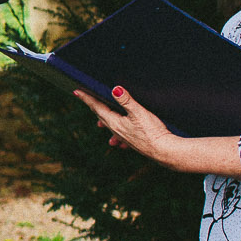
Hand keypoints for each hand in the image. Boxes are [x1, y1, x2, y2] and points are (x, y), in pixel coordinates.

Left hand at [73, 86, 240, 176]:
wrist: (164, 152)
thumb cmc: (152, 132)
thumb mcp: (139, 112)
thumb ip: (127, 101)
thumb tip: (115, 89)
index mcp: (115, 122)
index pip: (97, 107)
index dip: (87, 99)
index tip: (77, 92)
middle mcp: (117, 131)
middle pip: (102, 117)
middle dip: (94, 108)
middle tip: (87, 101)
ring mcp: (125, 138)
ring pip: (111, 128)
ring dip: (105, 122)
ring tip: (99, 123)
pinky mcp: (134, 143)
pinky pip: (121, 138)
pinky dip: (117, 136)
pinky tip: (117, 141)